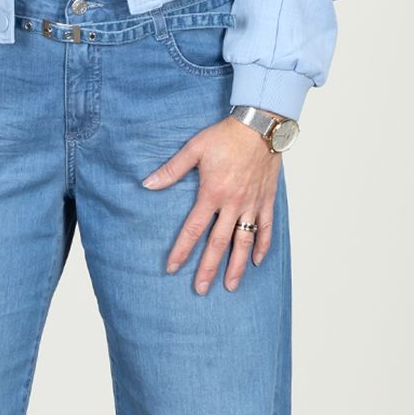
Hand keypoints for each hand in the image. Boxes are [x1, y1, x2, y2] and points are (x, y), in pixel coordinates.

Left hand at [141, 116, 281, 291]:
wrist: (261, 125)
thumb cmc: (226, 135)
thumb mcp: (194, 148)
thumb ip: (172, 170)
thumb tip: (148, 184)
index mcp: (212, 193)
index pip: (193, 229)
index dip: (182, 250)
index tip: (173, 268)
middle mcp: (233, 204)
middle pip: (218, 243)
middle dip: (208, 268)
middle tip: (201, 289)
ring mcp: (251, 204)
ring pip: (243, 242)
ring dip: (236, 266)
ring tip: (230, 285)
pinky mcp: (266, 200)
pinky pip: (265, 228)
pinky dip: (261, 245)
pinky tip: (256, 261)